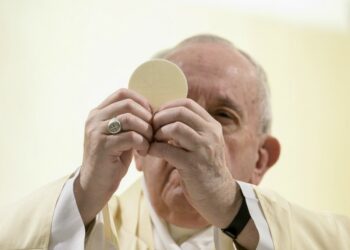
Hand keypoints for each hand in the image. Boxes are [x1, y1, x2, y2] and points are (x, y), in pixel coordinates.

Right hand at [74, 88, 152, 224]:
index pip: (123, 93)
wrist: (95, 185)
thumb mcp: (120, 135)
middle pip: (128, 104)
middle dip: (146, 117)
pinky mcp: (102, 146)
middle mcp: (95, 118)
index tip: (151, 116)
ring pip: (130, 119)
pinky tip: (143, 152)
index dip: (142, 101)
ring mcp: (96, 131)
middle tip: (152, 132)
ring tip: (148, 143)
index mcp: (98, 113)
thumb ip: (130, 121)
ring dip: (146, 131)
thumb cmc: (112, 160)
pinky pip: (131, 137)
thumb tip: (152, 109)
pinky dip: (143, 143)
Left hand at [149, 98, 241, 227]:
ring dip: (158, 132)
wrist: (219, 195)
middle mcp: (210, 134)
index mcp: (212, 126)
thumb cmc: (204, 167)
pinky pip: (168, 150)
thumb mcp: (202, 143)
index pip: (187, 103)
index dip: (167, 106)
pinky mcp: (193, 165)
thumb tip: (162, 115)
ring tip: (152, 140)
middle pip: (180, 112)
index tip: (157, 116)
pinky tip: (151, 152)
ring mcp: (203, 149)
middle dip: (160, 117)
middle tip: (150, 127)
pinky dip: (155, 148)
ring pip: (175, 128)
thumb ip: (189, 129)